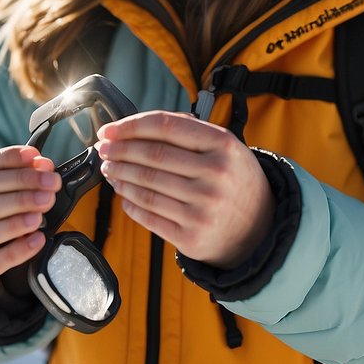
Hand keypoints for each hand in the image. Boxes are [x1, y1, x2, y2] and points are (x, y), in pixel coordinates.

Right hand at [0, 145, 60, 294]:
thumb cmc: (0, 223)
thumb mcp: (10, 199)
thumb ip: (26, 180)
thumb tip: (43, 164)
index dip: (8, 159)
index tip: (35, 156)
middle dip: (22, 186)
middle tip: (51, 187)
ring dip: (17, 220)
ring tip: (41, 215)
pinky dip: (18, 250)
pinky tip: (37, 240)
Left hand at [96, 111, 273, 267]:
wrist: (261, 229)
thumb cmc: (235, 181)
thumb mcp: (226, 148)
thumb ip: (188, 132)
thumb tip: (135, 127)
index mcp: (223, 145)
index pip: (165, 126)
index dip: (130, 126)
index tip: (109, 129)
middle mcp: (215, 175)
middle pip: (151, 157)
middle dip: (119, 151)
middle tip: (103, 149)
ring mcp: (203, 209)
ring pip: (145, 187)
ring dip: (119, 176)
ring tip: (109, 169)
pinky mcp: (191, 237)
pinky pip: (148, 216)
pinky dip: (129, 202)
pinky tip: (123, 194)